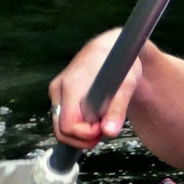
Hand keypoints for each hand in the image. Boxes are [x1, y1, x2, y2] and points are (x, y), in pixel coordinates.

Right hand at [48, 29, 140, 149]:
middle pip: (60, 130)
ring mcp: (57, 91)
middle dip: (83, 137)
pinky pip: (63, 117)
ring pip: (61, 125)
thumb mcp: (126, 85)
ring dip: (81, 131)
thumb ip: (117, 109)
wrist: (112, 46)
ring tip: (101, 120)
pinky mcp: (60, 93)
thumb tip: (109, 132)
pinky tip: (94, 116)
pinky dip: (78, 123)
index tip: (105, 126)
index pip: (67, 126)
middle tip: (104, 128)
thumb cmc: (120, 63)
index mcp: (71, 86)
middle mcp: (59, 89)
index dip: (86, 134)